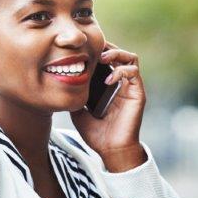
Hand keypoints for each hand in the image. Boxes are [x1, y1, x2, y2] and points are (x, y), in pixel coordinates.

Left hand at [70, 42, 146, 172]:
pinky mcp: (138, 93)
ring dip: (116, 53)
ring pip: (130, 57)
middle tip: (91, 48)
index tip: (80, 50)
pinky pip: (133, 73)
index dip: (95, 50)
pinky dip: (120, 71)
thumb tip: (59, 83)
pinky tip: (108, 79)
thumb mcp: (77, 110)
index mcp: (107, 84)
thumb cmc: (95, 133)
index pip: (104, 59)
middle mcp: (120, 83)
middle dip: (105, 47)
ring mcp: (130, 87)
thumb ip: (73, 95)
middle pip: (117, 53)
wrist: (110, 150)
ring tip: (102, 58)